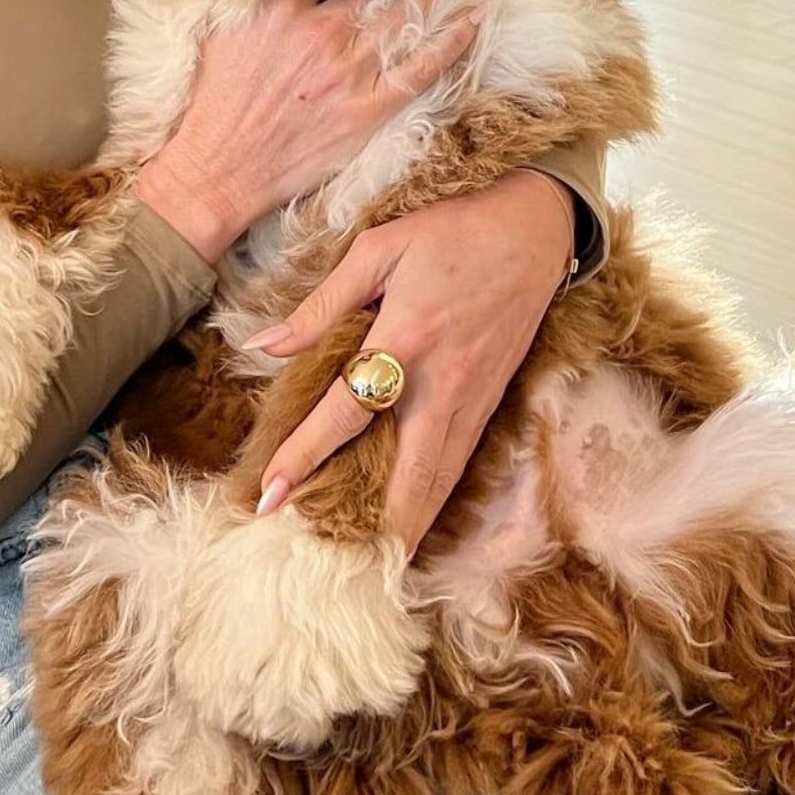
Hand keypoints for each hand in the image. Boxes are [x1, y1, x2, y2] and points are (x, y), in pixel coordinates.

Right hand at [133, 0, 489, 263]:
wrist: (219, 166)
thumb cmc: (216, 102)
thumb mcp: (226, 31)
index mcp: (289, 9)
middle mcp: (325, 34)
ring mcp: (350, 73)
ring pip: (408, 18)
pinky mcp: (367, 111)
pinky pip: (419, 71)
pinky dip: (449, 44)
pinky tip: (473, 22)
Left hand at [241, 169, 575, 558]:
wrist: (532, 231)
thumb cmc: (449, 233)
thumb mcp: (378, 249)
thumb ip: (321, 304)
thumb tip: (262, 345)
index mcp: (404, 339)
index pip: (345, 411)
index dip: (304, 454)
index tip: (270, 494)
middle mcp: (442, 383)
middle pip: (406, 475)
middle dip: (368, 525)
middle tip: (326, 563)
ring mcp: (472, 399)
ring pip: (438, 482)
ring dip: (404, 527)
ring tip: (366, 562)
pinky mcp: (490, 403)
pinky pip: (458, 465)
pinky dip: (432, 501)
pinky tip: (409, 523)